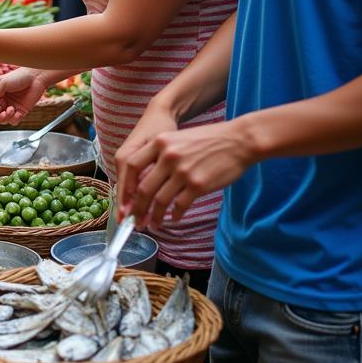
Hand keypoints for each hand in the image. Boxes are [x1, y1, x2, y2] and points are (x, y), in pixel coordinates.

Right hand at [0, 68, 47, 124]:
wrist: (36, 78)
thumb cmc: (19, 77)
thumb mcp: (2, 84)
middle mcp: (3, 101)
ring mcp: (11, 107)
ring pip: (3, 120)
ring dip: (5, 117)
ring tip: (11, 109)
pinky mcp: (21, 112)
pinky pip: (13, 121)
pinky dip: (14, 119)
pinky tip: (18, 112)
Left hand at [116, 118, 253, 228]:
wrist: (238, 140)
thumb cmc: (208, 140)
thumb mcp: (177, 138)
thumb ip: (160, 154)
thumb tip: (143, 179)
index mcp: (159, 142)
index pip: (131, 166)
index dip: (124, 186)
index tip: (123, 200)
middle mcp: (168, 156)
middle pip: (143, 188)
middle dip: (136, 209)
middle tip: (135, 220)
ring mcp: (183, 171)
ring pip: (160, 201)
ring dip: (154, 216)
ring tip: (153, 224)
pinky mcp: (198, 185)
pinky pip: (180, 205)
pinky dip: (174, 215)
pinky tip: (173, 218)